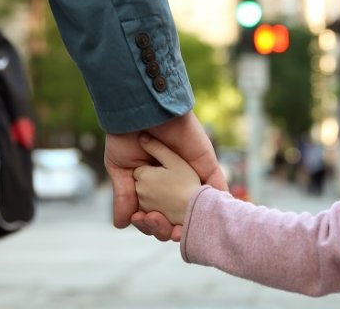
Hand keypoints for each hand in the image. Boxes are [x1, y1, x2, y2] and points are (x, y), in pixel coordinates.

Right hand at [105, 111, 225, 240]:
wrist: (141, 110)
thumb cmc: (125, 135)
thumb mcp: (120, 169)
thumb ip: (124, 196)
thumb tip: (121, 225)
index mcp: (154, 186)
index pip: (156, 215)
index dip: (151, 225)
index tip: (142, 221)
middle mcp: (174, 183)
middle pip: (177, 218)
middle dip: (167, 228)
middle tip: (156, 223)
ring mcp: (192, 175)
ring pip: (196, 209)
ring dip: (189, 225)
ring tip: (174, 229)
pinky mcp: (206, 165)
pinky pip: (218, 188)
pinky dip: (216, 205)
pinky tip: (209, 219)